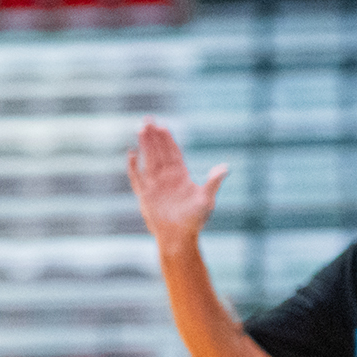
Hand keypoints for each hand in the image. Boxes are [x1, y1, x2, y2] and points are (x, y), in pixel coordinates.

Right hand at [126, 119, 227, 251]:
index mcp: (181, 176)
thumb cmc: (194, 220)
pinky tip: (131, 154)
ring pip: (148, 159)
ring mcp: (155, 185)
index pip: (173, 152)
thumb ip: (213, 182)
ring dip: (144, 145)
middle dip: (154, 136)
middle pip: (159, 152)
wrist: (178, 237)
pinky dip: (133, 166)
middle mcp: (167, 177)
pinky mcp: (144, 194)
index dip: (168, 139)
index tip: (163, 126)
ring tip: (140, 129)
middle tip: (148, 119)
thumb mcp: (206, 200)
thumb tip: (224, 168)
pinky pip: (136, 177)